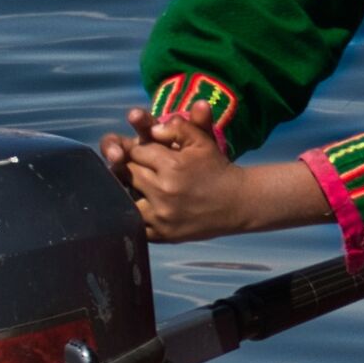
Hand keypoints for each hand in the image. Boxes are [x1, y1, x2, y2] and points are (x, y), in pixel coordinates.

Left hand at [98, 103, 243, 241]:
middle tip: (140, 168)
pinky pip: (136, 224)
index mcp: (171, 166)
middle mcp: (163, 191)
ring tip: (138, 187)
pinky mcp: (162, 234)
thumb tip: (152, 130)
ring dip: (128, 191)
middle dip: (130, 168)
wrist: (237, 203)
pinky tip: (143, 207)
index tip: (143, 154)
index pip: (134, 152)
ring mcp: (161, 216)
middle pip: (127, 174)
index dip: (135, 150)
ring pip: (126, 199)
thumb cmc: (216, 168)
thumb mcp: (202, 140)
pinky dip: (133, 215)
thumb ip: (177, 127)